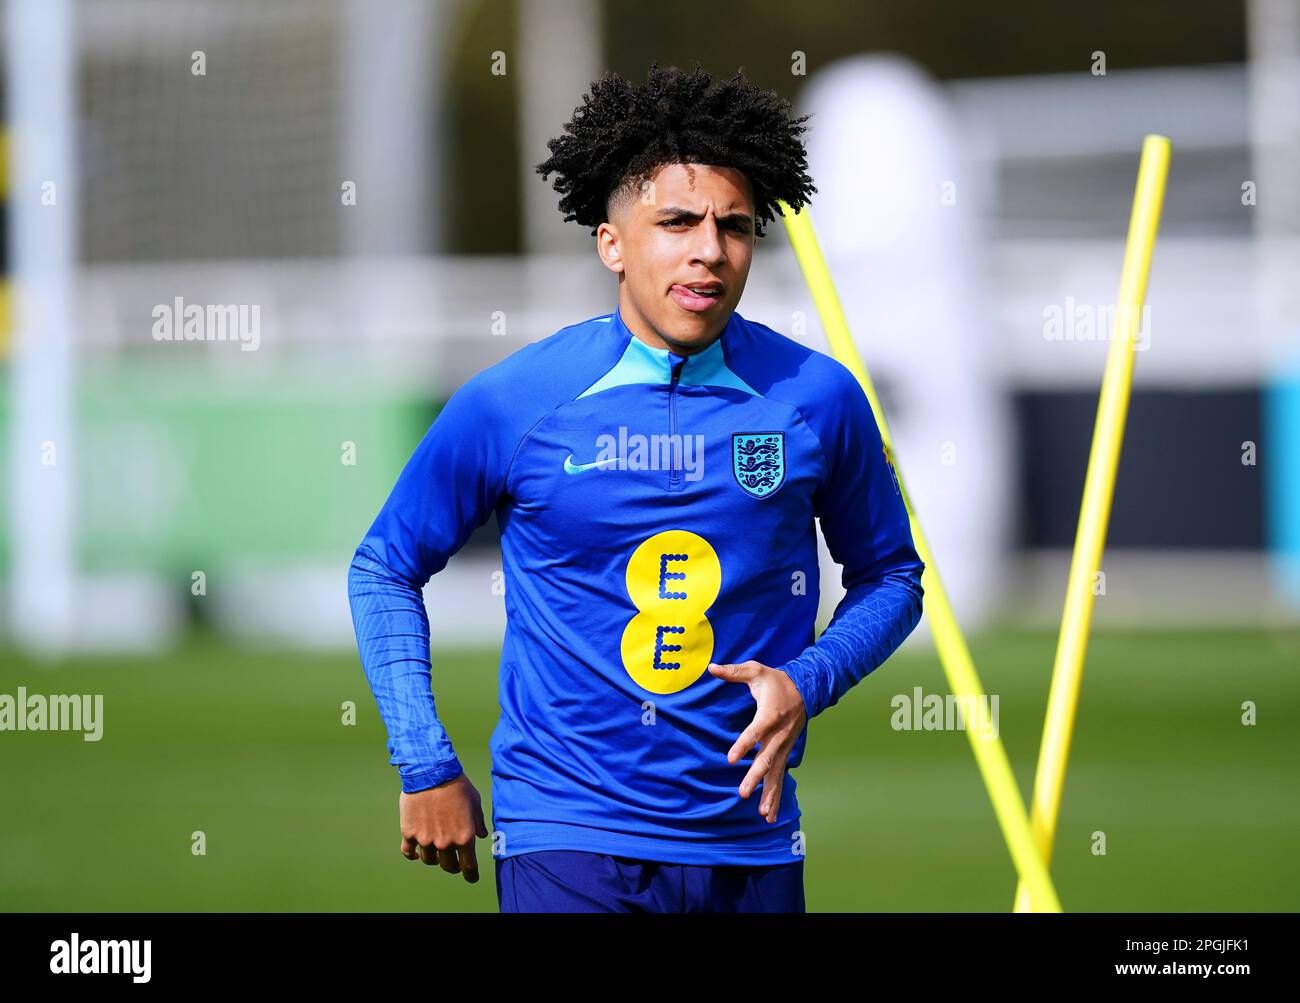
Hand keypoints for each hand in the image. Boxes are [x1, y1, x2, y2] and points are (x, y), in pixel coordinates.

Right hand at [399, 772, 488, 881]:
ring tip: (435, 848)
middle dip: (452, 866)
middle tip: (453, 862)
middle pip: (448, 866)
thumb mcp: (475, 802)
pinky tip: (416, 852)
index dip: (471, 875)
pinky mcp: (409, 833)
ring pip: (429, 860)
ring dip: (433, 857)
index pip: (469, 867)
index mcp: (464, 837)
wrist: (431, 772)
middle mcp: (445, 843)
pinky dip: (412, 854)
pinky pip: (408, 852)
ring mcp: (425, 839)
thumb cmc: (457, 785)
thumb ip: (478, 822)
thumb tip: (481, 834)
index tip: (471, 878)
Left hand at [708, 659, 807, 822]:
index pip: (755, 732)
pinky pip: (780, 777)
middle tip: (743, 793)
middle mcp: (779, 734)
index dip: (743, 744)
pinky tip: (770, 815)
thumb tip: (711, 667)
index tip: (731, 758)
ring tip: (763, 814)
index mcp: (770, 714)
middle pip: (766, 759)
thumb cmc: (775, 680)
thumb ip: (734, 671)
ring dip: (770, 794)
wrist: (805, 689)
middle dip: (755, 777)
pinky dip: (776, 796)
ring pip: (776, 773)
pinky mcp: (785, 753)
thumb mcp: (756, 670)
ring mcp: (784, 746)